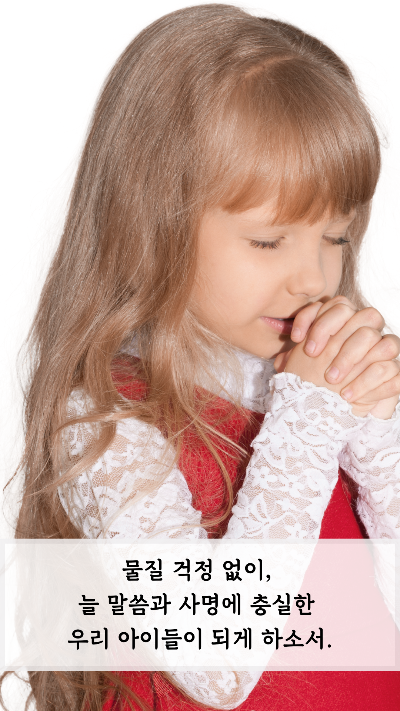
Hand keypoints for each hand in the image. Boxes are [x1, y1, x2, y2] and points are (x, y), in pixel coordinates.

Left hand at [274, 296, 399, 418]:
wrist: (340, 414)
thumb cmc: (318, 388)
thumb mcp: (300, 371)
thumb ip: (293, 358)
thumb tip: (281, 357)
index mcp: (348, 326)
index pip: (336, 305)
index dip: (314, 318)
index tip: (297, 340)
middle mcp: (369, 333)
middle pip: (362, 314)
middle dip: (334, 333)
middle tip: (314, 357)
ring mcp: (385, 352)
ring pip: (375, 337)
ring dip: (350, 356)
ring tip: (331, 379)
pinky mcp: (395, 375)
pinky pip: (389, 369)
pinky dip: (367, 382)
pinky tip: (347, 395)